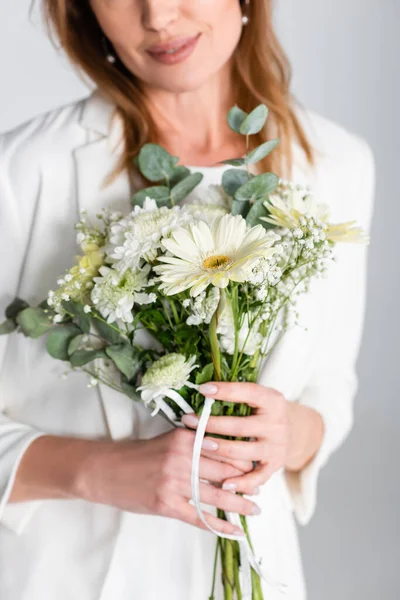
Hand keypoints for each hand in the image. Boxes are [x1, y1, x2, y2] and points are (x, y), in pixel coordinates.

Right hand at [77, 428, 259, 535]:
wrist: (106, 470)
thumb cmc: (139, 454)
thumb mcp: (167, 439)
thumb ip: (194, 442)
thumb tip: (224, 449)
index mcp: (183, 438)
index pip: (223, 448)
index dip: (243, 459)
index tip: (256, 465)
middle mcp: (181, 458)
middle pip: (224, 472)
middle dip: (246, 482)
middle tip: (261, 488)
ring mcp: (173, 482)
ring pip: (215, 495)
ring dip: (239, 505)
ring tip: (255, 509)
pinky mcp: (165, 504)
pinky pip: (198, 517)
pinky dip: (218, 525)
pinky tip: (234, 529)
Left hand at [182, 381, 289, 495]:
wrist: (293, 430)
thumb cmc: (263, 411)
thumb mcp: (257, 397)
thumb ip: (235, 394)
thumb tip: (202, 390)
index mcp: (272, 400)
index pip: (248, 392)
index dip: (225, 391)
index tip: (203, 389)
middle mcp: (277, 424)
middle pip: (241, 426)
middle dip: (212, 424)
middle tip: (190, 421)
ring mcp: (277, 446)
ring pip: (245, 452)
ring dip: (220, 449)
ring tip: (200, 445)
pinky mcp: (276, 465)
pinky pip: (257, 477)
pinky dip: (241, 483)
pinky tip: (223, 483)